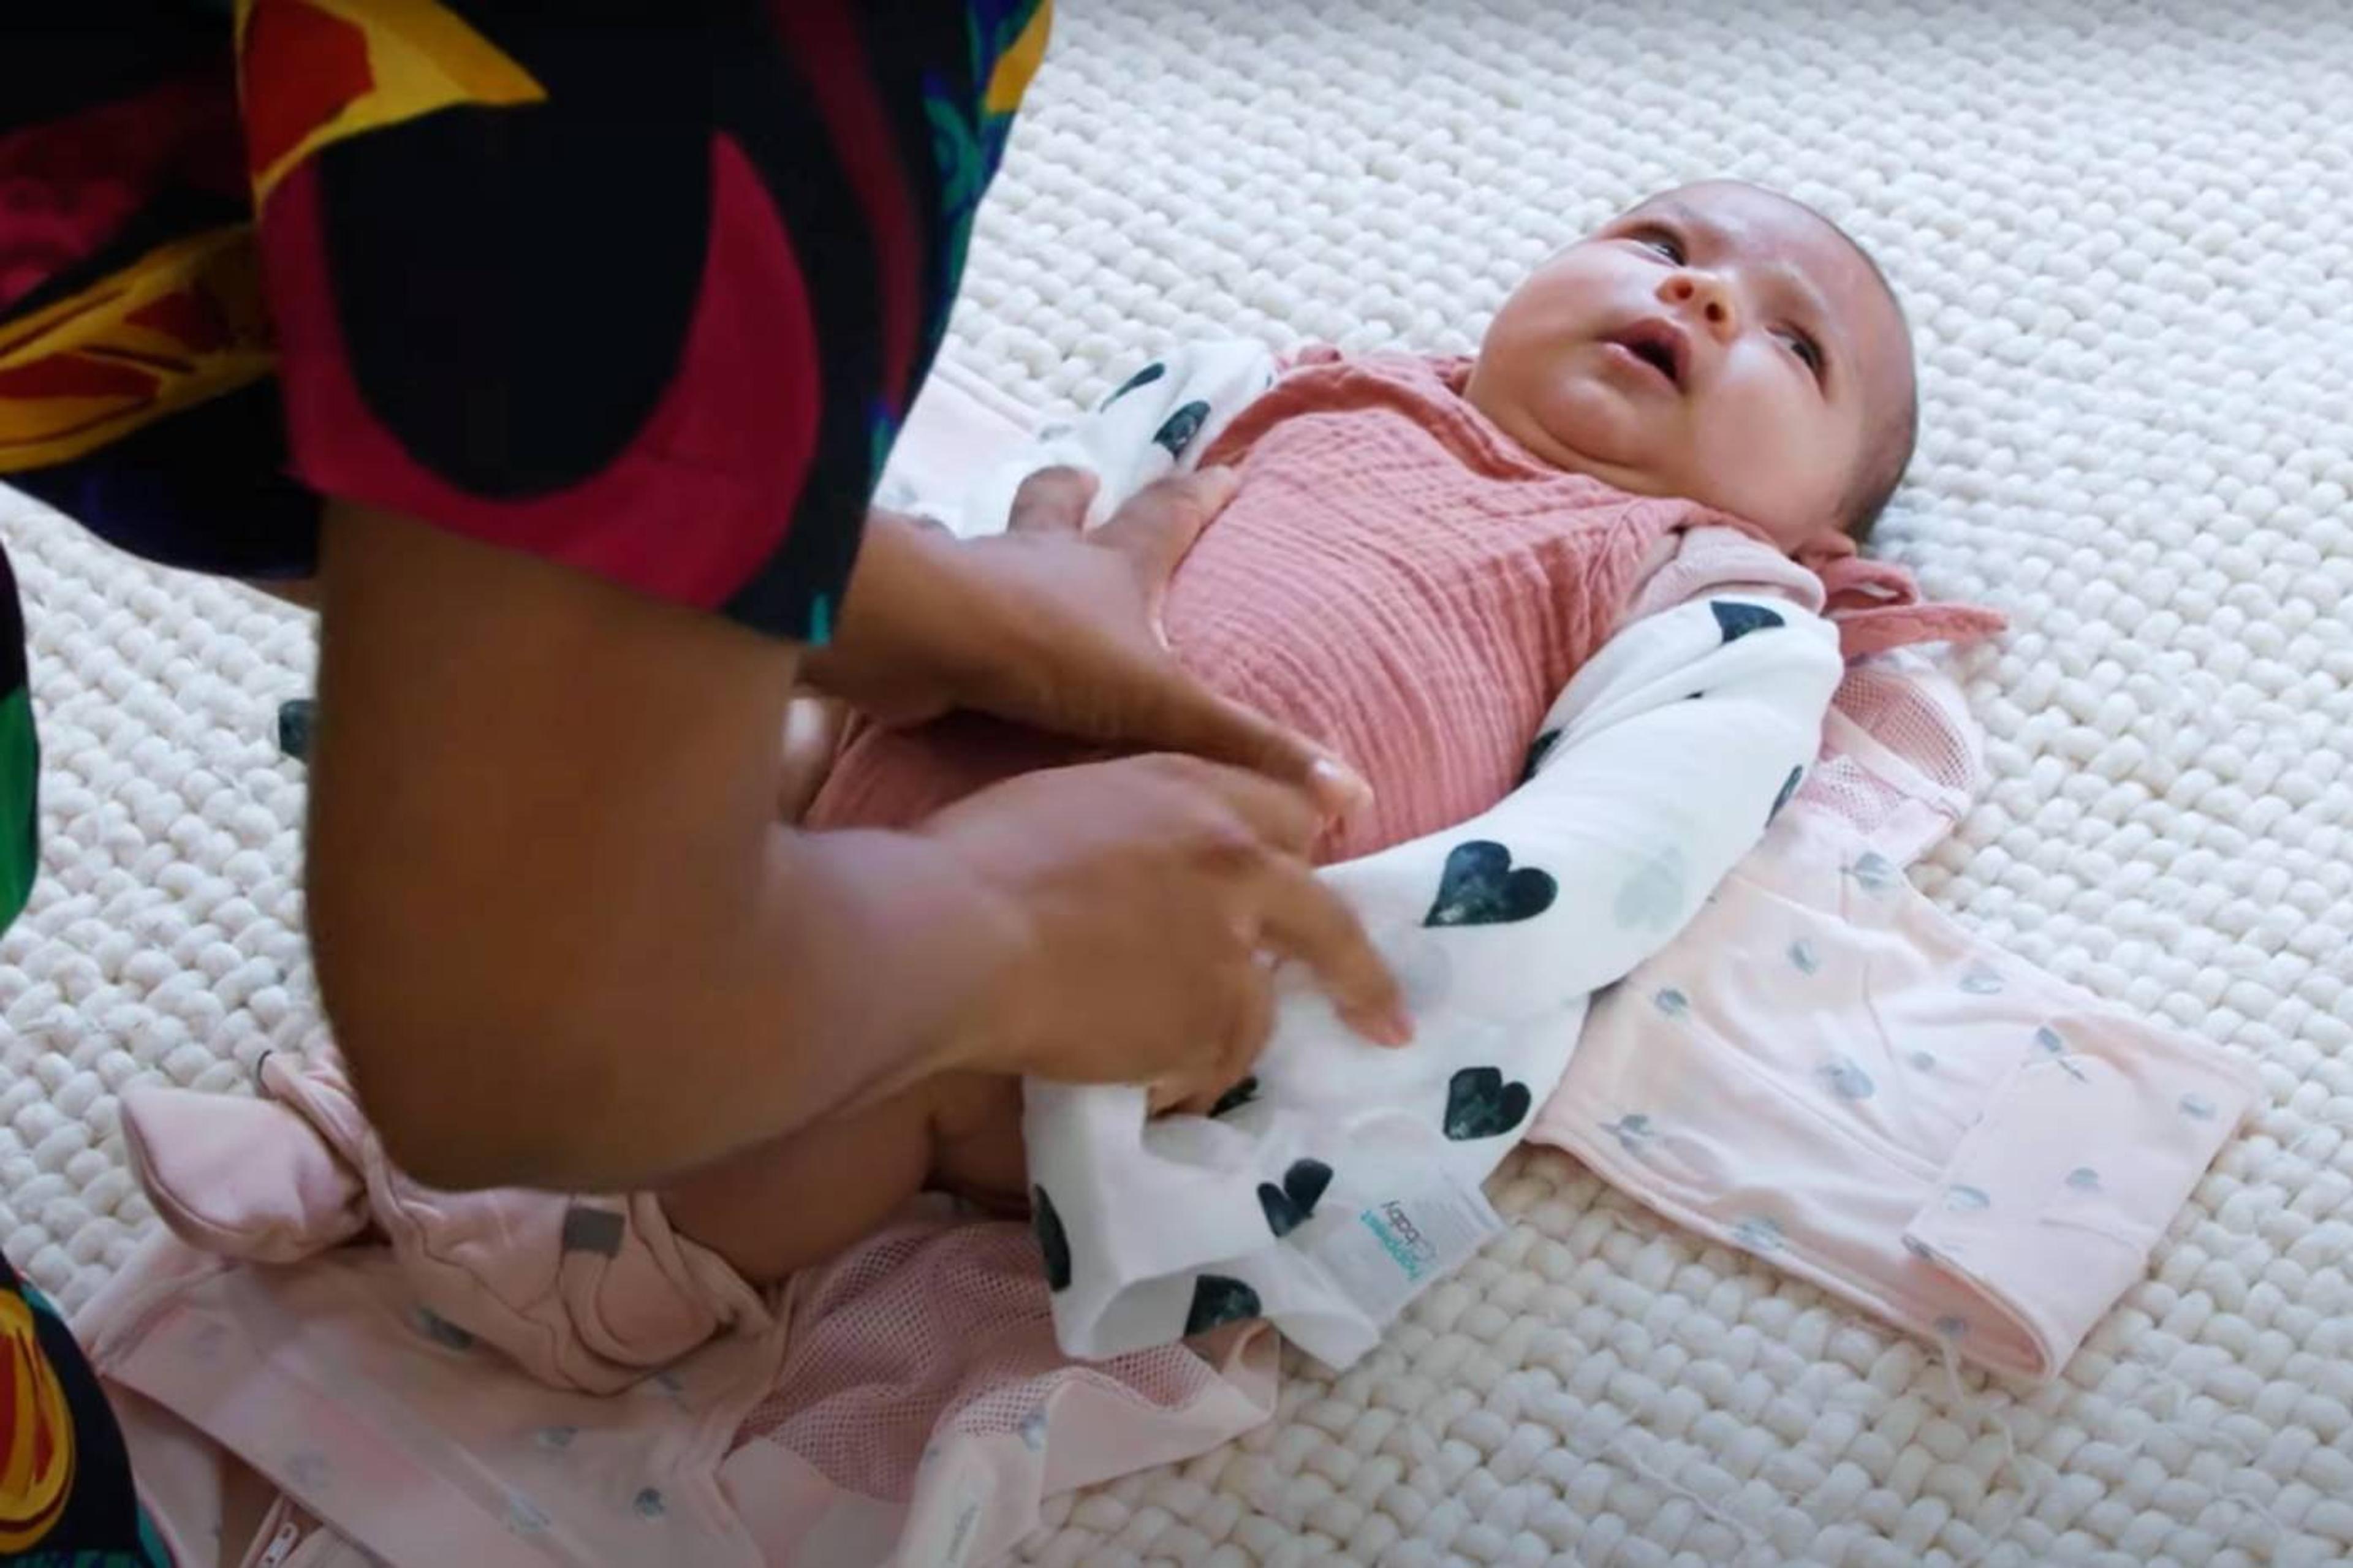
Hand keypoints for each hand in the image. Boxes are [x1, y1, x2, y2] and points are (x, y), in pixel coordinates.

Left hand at [807, 470, 1373, 820]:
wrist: (922, 638)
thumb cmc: (1047, 651)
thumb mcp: (1161, 703)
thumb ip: (1245, 748)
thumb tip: (1349, 793)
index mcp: (1110, 568)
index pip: (1169, 517)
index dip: (1202, 496)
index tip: (1227, 469)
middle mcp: (1042, 558)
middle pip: (1063, 505)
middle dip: (1080, 492)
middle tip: (1087, 474)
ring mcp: (975, 580)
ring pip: (990, 541)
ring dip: (1001, 539)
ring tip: (998, 544)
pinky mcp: (922, 615)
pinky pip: (933, 600)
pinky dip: (935, 599)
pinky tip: (927, 622)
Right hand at [922, 753, 1410, 1107]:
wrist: (950, 933)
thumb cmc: (967, 862)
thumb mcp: (1062, 802)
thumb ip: (1128, 824)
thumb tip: (1136, 868)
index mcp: (1186, 786)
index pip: (1283, 812)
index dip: (1302, 851)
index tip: (1324, 875)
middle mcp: (1232, 854)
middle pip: (1325, 916)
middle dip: (1360, 975)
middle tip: (1387, 1021)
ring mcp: (1232, 940)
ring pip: (1258, 1005)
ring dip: (1220, 1037)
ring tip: (1159, 1065)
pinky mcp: (1215, 1015)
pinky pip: (1214, 1062)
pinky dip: (1183, 1080)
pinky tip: (1139, 1088)